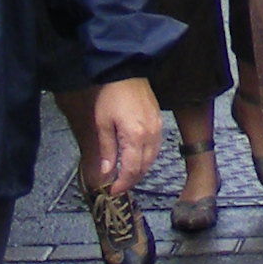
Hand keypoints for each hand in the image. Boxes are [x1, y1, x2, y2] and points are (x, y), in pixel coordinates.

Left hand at [89, 78, 165, 194]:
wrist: (126, 72)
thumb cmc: (111, 95)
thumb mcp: (103, 123)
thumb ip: (107, 150)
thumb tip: (107, 172)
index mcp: (135, 136)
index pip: (131, 169)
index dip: (122, 183)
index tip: (113, 191)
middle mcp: (150, 135)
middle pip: (144, 167)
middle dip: (131, 180)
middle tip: (119, 186)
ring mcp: (157, 128)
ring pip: (152, 159)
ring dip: (140, 170)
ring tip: (127, 176)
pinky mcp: (159, 122)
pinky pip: (156, 148)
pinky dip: (147, 158)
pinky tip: (137, 159)